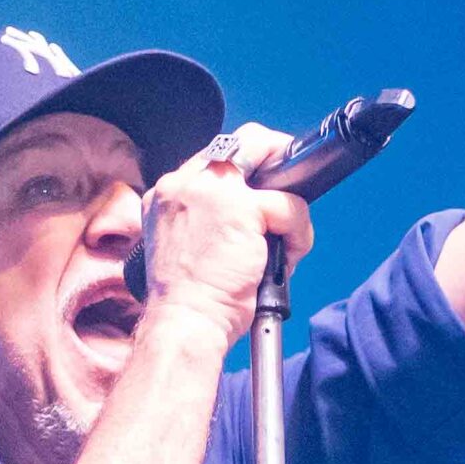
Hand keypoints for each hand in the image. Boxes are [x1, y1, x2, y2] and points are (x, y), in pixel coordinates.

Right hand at [138, 124, 314, 349]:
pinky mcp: (240, 208)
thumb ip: (209, 218)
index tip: (265, 188)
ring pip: (273, 171)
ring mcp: (211, 191)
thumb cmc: (190, 301)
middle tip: (288, 196)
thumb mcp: (186, 246)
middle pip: (247, 141)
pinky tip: (284, 259)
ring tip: (280, 247)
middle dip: (278, 161)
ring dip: (287, 212)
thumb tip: (253, 210)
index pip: (216, 156)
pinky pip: (289, 205)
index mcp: (166, 194)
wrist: (186, 322)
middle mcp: (183, 184)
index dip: (249, 168)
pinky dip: (297, 233)